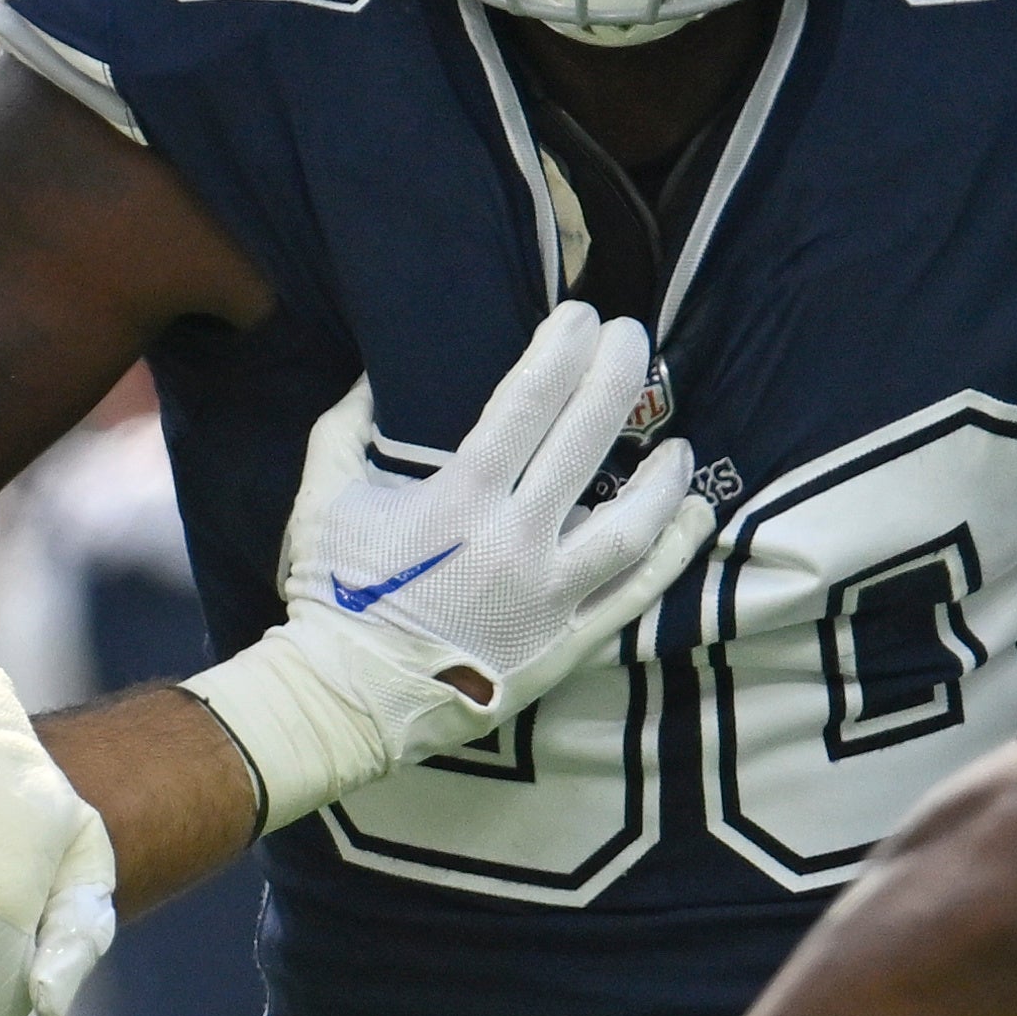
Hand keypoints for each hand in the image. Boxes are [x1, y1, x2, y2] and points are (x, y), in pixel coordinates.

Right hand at [191, 302, 714, 829]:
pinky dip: (674, 550)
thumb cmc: (333, 596)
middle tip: (634, 337)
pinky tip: (692, 513)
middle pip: (586, 442)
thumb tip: (374, 374)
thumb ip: (346, 428)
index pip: (528, 403)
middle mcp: (514, 542)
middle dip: (617, 377)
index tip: (582, 316)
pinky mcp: (567, 642)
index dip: (562, 350)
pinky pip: (637, 593)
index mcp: (457, 500)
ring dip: (662, 475)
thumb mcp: (323, 498)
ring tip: (676, 440)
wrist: (349, 699)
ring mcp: (549, 597)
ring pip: (633, 524)